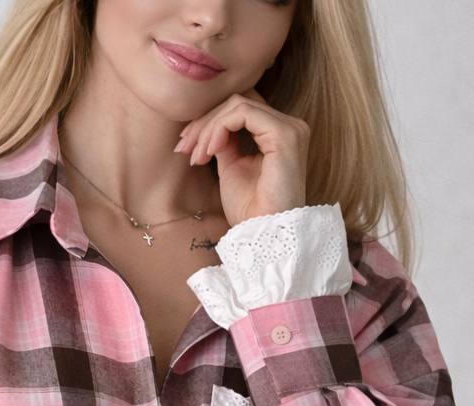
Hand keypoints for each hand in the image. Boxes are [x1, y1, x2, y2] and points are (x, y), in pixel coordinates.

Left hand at [173, 88, 308, 226]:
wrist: (263, 235)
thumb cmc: (249, 211)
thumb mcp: (231, 169)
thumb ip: (224, 143)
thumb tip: (207, 125)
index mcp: (279, 134)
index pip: (241, 110)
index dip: (210, 121)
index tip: (186, 145)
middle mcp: (289, 126)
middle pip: (238, 102)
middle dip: (204, 122)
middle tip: (183, 147)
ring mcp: (290, 128)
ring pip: (238, 105)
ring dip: (208, 127)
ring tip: (195, 155)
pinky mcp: (284, 135)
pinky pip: (242, 114)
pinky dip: (219, 128)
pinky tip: (209, 151)